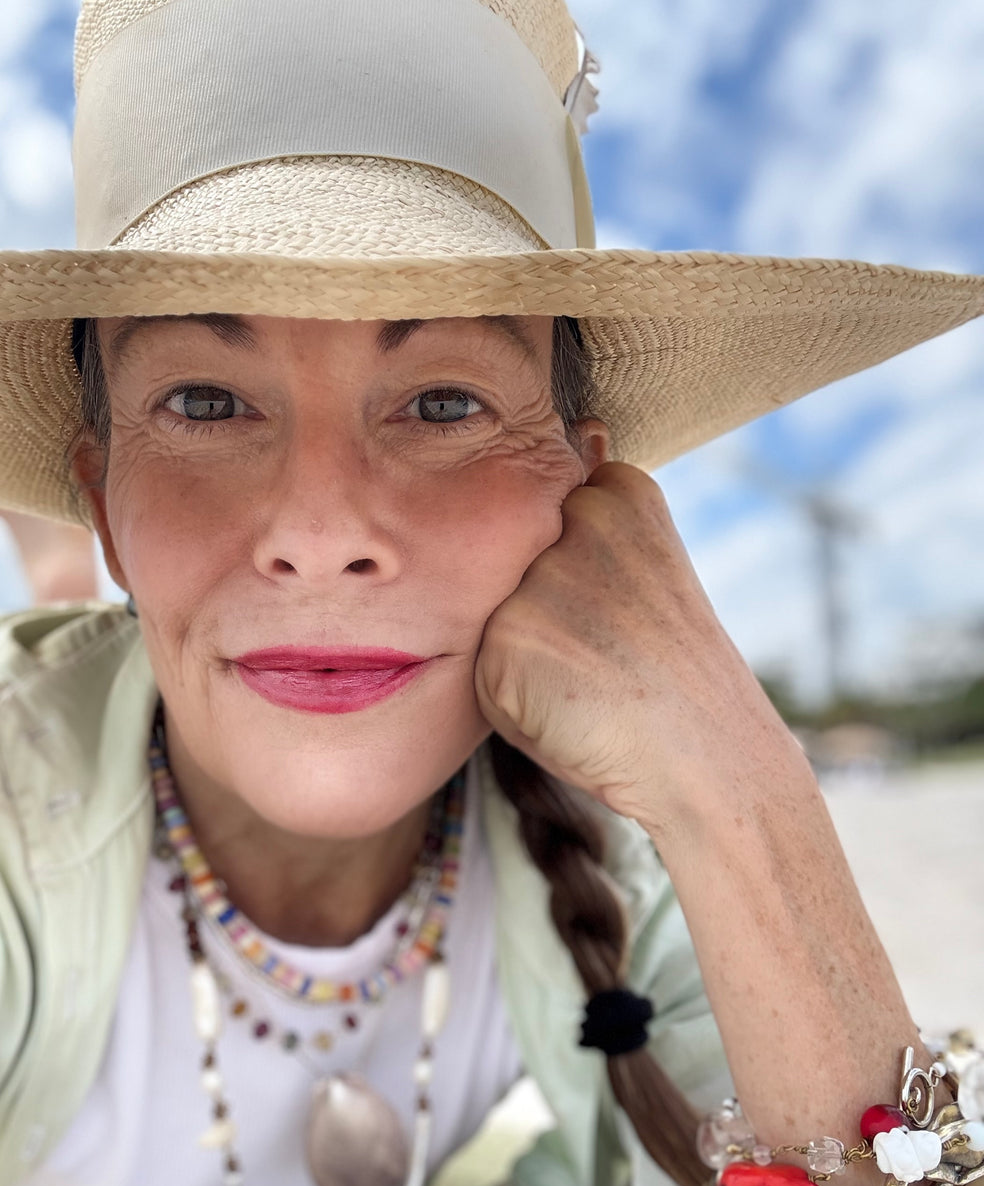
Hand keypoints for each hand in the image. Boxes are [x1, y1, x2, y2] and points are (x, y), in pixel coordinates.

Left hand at [473, 462, 798, 835]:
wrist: (707, 758)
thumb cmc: (672, 674)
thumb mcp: (642, 568)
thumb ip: (592, 517)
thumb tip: (583, 427)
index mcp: (620, 491)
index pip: (541, 520)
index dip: (572, 583)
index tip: (619, 618)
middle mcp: (580, 518)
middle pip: (507, 566)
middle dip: (541, 616)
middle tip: (606, 656)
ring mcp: (541, 574)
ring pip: (488, 618)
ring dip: (520, 660)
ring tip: (587, 684)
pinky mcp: (507, 637)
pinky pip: (478, 670)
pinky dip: (510, 701)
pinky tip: (567, 710)